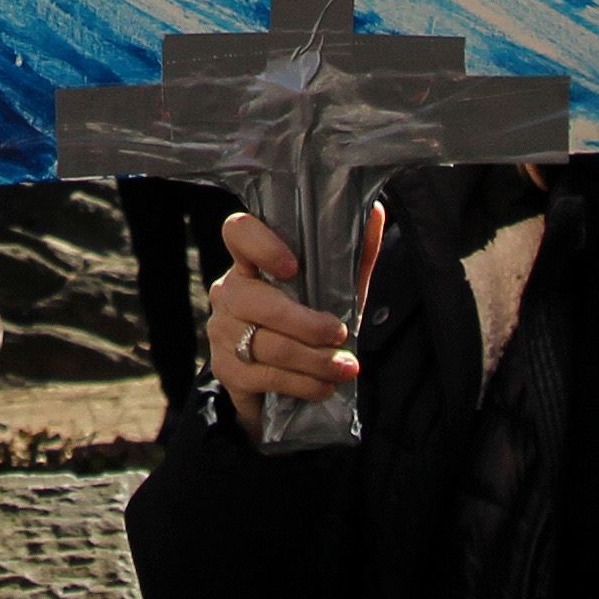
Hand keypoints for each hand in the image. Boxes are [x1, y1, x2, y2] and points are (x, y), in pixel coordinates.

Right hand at [205, 203, 383, 439]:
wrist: (274, 382)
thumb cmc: (306, 324)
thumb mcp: (333, 289)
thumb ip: (353, 256)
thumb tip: (376, 212)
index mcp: (249, 263)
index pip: (238, 233)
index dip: (261, 245)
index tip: (294, 267)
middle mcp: (228, 292)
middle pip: (256, 301)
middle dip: (305, 323)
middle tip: (339, 334)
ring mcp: (222, 332)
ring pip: (267, 345)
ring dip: (314, 361)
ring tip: (345, 368)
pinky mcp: (226, 370)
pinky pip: (268, 377)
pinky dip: (304, 384)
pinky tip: (325, 386)